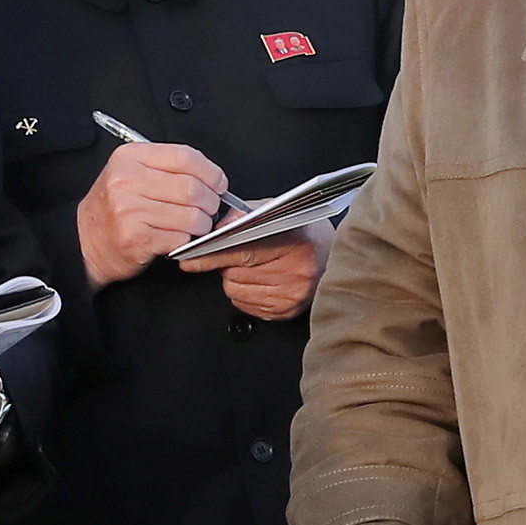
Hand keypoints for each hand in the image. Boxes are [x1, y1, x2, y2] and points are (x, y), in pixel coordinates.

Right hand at [78, 141, 234, 284]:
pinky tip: (173, 239)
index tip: (218, 184)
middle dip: (210, 203)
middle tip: (208, 210)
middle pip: (193, 188)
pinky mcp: (136, 237)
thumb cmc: (115, 209)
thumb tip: (213, 177)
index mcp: (130, 157)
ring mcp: (130, 209)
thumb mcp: (132, 174)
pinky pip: (180, 238)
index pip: (185, 156)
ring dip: (201, 226)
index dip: (211, 172)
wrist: (84, 242)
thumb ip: (168, 168)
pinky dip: (184, 242)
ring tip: (191, 227)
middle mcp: (127, 180)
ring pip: (192, 216)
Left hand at [192, 220, 325, 320]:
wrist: (336, 257)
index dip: (212, 256)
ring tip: (259, 267)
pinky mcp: (286, 313)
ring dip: (238, 280)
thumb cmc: (306, 232)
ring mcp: (292, 297)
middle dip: (231, 264)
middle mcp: (296, 274)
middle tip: (249, 254)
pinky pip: (245, 305)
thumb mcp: (277, 212)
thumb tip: (216, 228)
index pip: (242, 252)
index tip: (189, 260)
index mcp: (295, 244)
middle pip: (234, 275)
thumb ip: (244, 215)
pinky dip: (246, 293)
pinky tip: (263, 281)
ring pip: (236, 292)